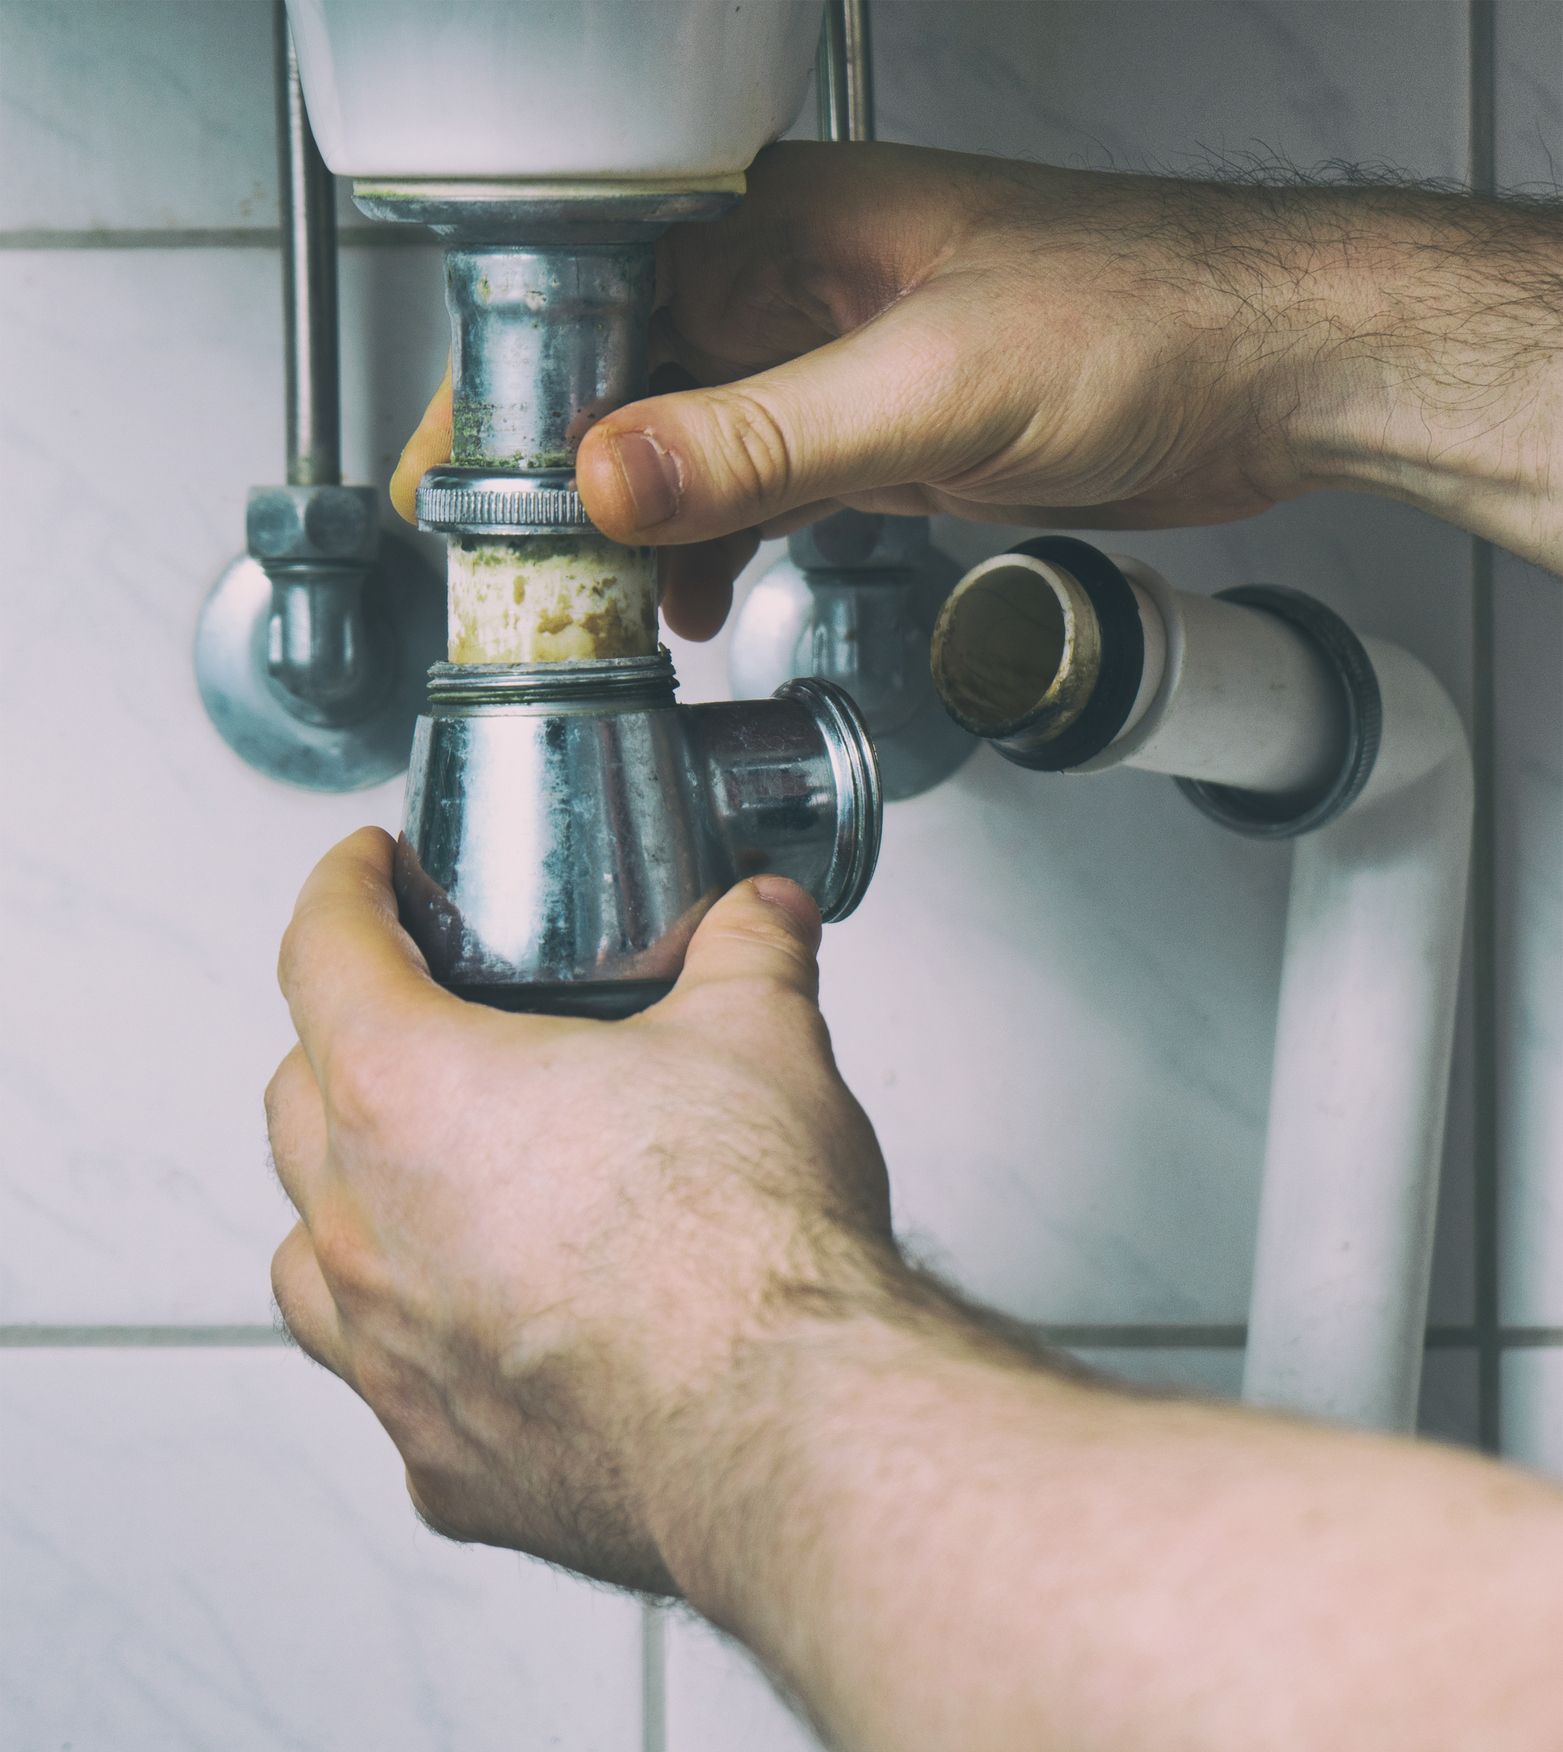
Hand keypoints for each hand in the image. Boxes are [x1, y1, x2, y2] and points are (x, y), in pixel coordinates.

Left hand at [264, 829, 893, 1591]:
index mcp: (409, 1092)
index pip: (323, 951)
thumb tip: (762, 915)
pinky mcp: (441, 1463)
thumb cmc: (745, 1244)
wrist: (784, 1422)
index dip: (344, 891)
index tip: (365, 875)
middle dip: (343, 1041)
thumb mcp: (762, 1037)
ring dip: (349, 1203)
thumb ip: (749, 951)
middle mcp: (365, 1228)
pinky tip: (497, 1330)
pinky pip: (392, 1384)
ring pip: (309, 1256)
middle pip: (295, 1100)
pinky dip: (420, 1341)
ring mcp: (389, 1358)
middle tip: (420, 1020)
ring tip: (424, 1183)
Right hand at [395, 142, 1561, 619]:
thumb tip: (609, 476)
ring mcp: (836, 357)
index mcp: (785, 220)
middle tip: (512, 570)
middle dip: (564, 476)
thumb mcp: (929, 390)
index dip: (512, 385)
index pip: (595, 290)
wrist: (1267, 373)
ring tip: (596, 610)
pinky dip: (718, 543)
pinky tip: (693, 598)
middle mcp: (796, 280)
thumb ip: (762, 440)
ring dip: (640, 527)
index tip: (457, 476)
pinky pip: (763, 484)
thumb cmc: (1138, 319)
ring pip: (692, 441)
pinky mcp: (883, 428)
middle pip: (629, 374)